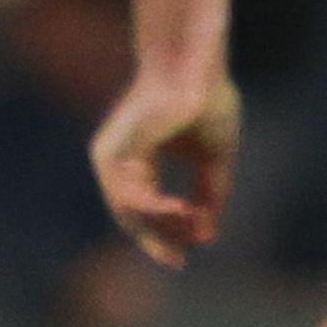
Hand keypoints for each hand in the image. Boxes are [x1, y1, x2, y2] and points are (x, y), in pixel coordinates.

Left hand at [90, 65, 243, 266]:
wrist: (198, 68)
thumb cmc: (206, 103)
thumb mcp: (215, 160)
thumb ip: (211, 196)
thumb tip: (208, 235)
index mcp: (137, 165)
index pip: (143, 213)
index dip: (161, 237)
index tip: (180, 259)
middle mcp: (118, 163)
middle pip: (132, 218)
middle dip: (159, 238)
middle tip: (181, 256)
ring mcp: (112, 157)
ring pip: (129, 211)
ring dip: (162, 226)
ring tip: (192, 227)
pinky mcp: (114, 150)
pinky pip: (128, 193)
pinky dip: (154, 209)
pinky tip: (182, 211)